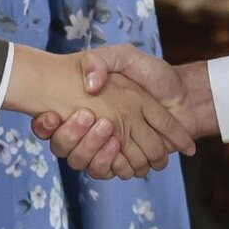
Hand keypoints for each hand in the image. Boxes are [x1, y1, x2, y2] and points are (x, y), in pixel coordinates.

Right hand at [32, 46, 215, 177]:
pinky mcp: (125, 161)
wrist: (185, 94)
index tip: (47, 116)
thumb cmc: (154, 74)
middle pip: (64, 146)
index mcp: (86, 106)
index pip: (50, 123)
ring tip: (108, 131)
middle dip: (69, 136)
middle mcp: (92, 129)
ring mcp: (108, 147)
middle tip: (85, 116)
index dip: (44, 125)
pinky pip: (107, 171)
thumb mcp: (124, 56)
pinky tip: (118, 147)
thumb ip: (100, 62)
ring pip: (83, 161)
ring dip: (92, 149)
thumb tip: (89, 85)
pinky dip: (112, 163)